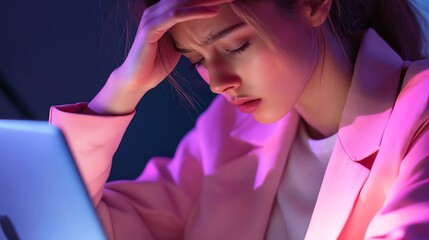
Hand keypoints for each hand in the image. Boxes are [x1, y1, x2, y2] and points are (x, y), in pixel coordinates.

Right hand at [89, 0, 233, 114]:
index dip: (207, 0)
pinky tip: (211, 11)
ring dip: (206, 1)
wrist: (138, 80)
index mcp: (162, 14)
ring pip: (182, 3)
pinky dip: (195, 12)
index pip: (188, 1)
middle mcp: (155, 11)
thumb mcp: (177, 45)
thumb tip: (203, 33)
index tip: (227, 0)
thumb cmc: (156, 64)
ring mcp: (152, 18)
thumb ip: (186, 34)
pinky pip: (176, 15)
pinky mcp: (150, 28)